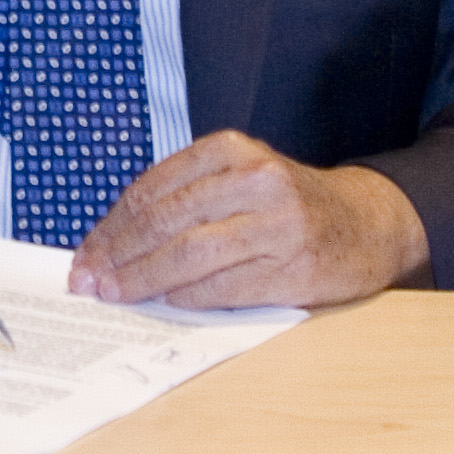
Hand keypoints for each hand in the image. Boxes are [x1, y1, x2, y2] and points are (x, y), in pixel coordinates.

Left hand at [70, 131, 429, 308]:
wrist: (368, 222)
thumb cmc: (288, 203)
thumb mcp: (239, 177)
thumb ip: (187, 197)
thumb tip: (115, 239)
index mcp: (231, 150)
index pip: (152, 190)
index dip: (111, 226)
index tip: (85, 253)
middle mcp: (255, 180)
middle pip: (165, 221)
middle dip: (117, 255)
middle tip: (86, 280)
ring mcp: (278, 224)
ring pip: (190, 254)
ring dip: (143, 279)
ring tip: (114, 294)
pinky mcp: (295, 267)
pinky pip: (226, 285)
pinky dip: (188, 297)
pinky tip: (164, 302)